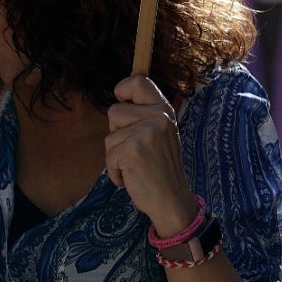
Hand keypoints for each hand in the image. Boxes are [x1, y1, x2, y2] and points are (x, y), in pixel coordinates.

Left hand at [105, 76, 198, 237]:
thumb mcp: (162, 134)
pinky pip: (109, 155)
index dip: (123, 89)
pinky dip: (114, 171)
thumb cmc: (161, 169)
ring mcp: (146, 132)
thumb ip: (145, 116)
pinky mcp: (133, 150)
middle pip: (114, 111)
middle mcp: (158, 117)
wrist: (172, 200)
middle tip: (135, 150)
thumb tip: (119, 99)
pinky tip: (130, 177)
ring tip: (134, 165)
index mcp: (164, 110)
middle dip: (116, 133)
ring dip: (114, 155)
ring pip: (109, 136)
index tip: (122, 101)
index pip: (139, 81)